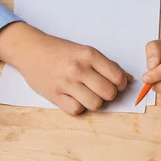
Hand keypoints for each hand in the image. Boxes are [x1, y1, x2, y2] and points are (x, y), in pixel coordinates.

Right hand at [0, 22, 132, 115]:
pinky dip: (79, 107)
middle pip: (108, 93)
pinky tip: (74, 97)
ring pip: (95, 104)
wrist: (31, 50)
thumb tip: (128, 79)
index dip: (120, 84)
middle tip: (101, 90)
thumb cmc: (60, 50)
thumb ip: (106, 65)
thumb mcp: (84, 51)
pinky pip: (77, 110)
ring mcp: (66, 83)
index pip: (117, 76)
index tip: (116, 84)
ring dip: (94, 101)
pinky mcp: (55, 96)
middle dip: (108, 94)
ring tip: (87, 93)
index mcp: (89, 54)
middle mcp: (79, 68)